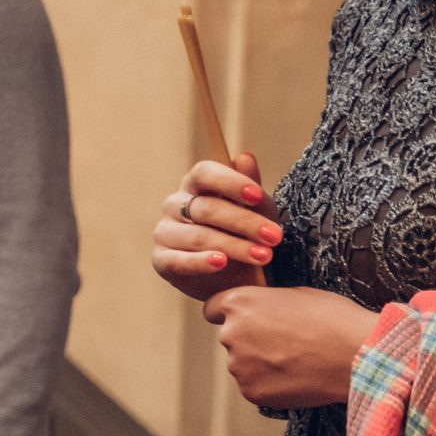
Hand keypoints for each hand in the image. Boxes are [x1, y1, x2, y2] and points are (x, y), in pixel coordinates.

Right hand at [152, 152, 279, 301]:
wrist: (235, 279)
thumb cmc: (244, 236)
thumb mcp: (257, 211)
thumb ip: (250, 187)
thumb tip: (245, 156)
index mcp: (195, 185)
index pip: (204, 173)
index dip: (229, 182)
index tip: (257, 196)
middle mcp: (175, 205)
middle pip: (206, 207)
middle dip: (244, 222)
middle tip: (274, 236)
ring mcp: (165, 232)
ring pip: (198, 235)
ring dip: (234, 246)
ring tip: (263, 256)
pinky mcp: (161, 260)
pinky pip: (178, 260)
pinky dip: (201, 261)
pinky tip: (221, 262)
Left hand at [202, 284, 377, 407]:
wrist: (358, 355)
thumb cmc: (335, 319)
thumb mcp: (296, 294)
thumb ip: (265, 303)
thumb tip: (258, 310)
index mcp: (239, 303)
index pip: (213, 309)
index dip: (229, 314)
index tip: (242, 320)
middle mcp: (230, 333)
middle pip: (231, 338)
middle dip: (251, 340)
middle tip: (286, 343)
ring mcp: (239, 365)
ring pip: (243, 364)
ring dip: (261, 363)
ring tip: (298, 360)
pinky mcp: (252, 391)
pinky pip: (255, 386)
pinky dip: (271, 384)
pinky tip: (298, 377)